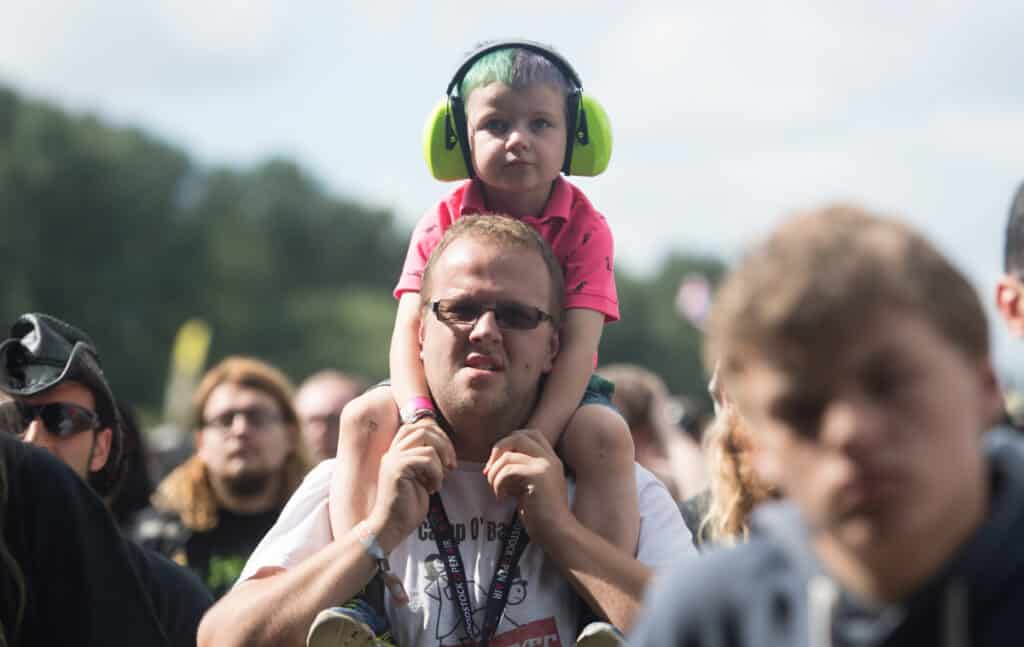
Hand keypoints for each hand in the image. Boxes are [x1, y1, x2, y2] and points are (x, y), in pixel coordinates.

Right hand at [366, 422, 454, 551]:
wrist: (391, 528)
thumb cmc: (407, 507)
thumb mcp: (421, 478)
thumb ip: (427, 461)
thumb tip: (446, 448)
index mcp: (397, 453)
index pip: (418, 427)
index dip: (438, 437)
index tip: (449, 459)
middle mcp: (392, 452)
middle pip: (422, 428)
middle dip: (444, 443)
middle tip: (452, 464)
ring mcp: (393, 459)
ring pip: (426, 441)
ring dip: (441, 460)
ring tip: (440, 480)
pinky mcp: (397, 468)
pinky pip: (427, 458)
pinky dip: (437, 473)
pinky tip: (433, 489)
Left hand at [482, 429, 570, 542]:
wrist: (557, 532)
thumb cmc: (542, 516)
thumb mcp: (530, 487)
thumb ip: (520, 472)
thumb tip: (494, 464)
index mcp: (550, 459)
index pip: (530, 433)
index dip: (509, 442)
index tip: (498, 463)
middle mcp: (550, 458)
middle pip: (518, 436)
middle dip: (498, 449)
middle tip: (489, 471)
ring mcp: (545, 465)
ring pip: (508, 456)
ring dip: (495, 473)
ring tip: (496, 490)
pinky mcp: (537, 476)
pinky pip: (508, 470)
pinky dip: (498, 483)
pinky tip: (502, 497)